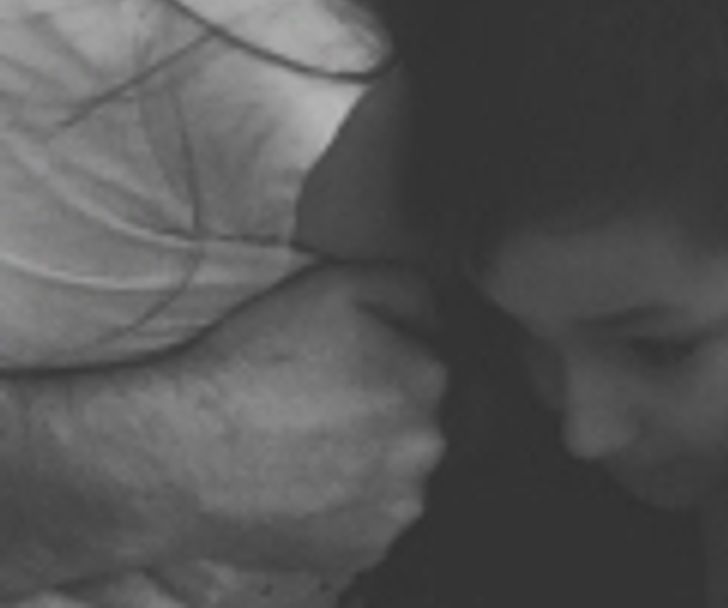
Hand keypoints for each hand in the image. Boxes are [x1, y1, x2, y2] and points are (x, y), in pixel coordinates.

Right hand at [175, 263, 446, 581]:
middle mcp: (428, 447)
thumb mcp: (337, 284)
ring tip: (315, 442)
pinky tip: (310, 480)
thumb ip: (410, 289)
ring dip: (376, 456)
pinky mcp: (367, 551)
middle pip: (424, 415)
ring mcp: (400, 507)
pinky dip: (353, 500)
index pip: (434, 358)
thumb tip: (440, 315)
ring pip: (403, 468)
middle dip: (390, 406)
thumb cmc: (256, 360)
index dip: (393, 355)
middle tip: (330, 402)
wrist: (179, 454)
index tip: (353, 361)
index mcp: (428, 377)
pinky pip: (376, 515)